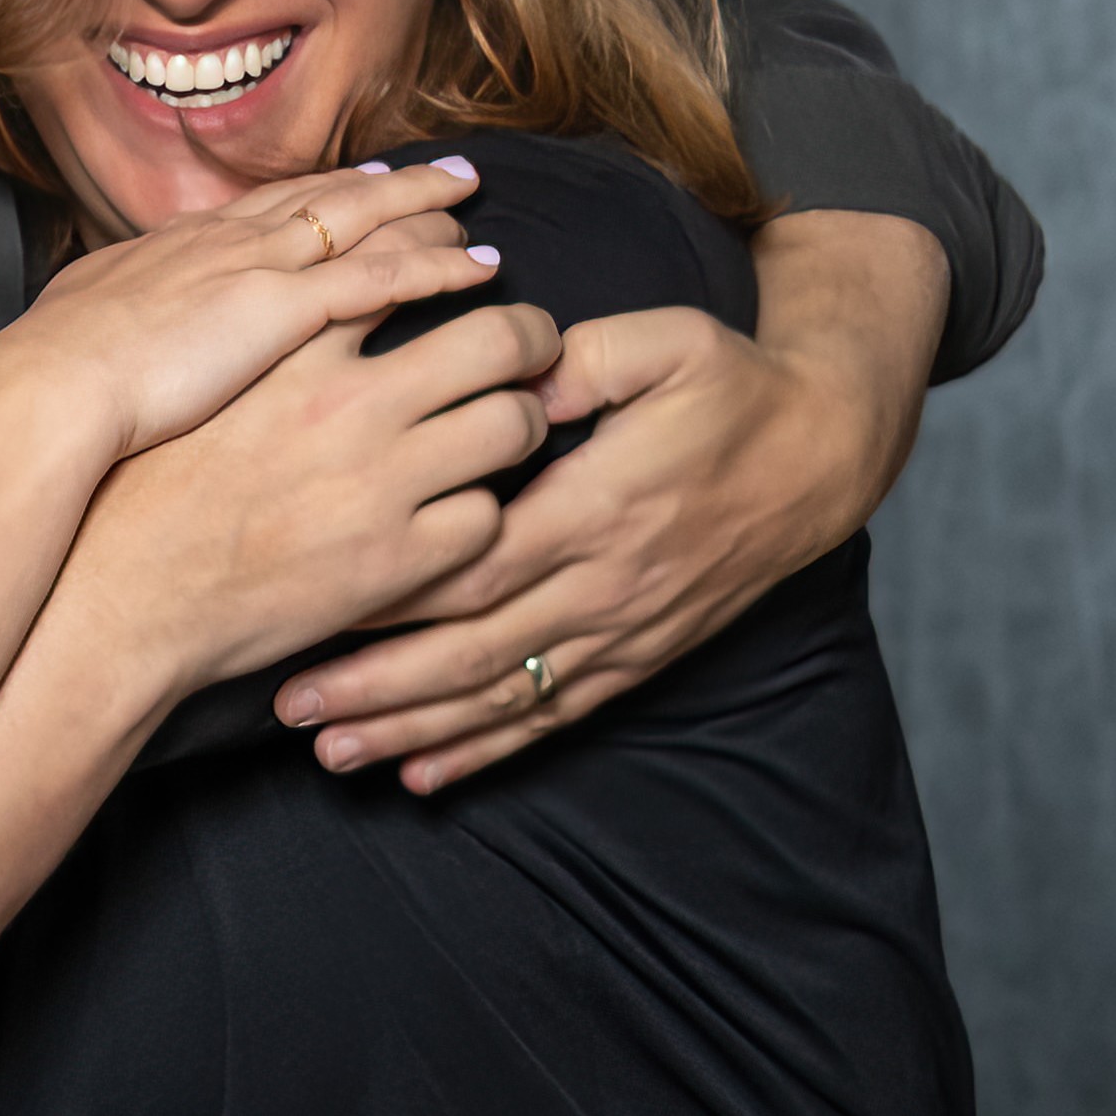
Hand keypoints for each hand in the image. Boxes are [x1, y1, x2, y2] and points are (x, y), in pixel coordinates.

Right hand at [0, 160, 490, 456]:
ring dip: (427, 214)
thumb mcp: (79, 326)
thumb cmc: (51, 376)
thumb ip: (113, 317)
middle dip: (389, 186)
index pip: (267, 208)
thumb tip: (100, 321)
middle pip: (328, 200)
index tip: (362, 182)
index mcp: (180, 246)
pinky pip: (383, 278)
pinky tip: (479, 268)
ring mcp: (260, 270)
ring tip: (475, 210)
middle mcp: (228, 242)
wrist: (48, 393)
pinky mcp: (288, 309)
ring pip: (367, 226)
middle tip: (440, 174)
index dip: (321, 193)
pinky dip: (435, 266)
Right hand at [68, 297, 564, 693]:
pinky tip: (454, 516)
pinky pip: (486, 520)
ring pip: (513, 427)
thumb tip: (325, 298)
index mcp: (296, 347)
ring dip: (520, 426)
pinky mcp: (394, 561)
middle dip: (532, 339)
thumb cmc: (142, 490)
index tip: (474, 273)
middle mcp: (348, 404)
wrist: (116, 596)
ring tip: (507, 432)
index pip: (412, 271)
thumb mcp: (203, 382)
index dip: (455, 265)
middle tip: (536, 350)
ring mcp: (379, 484)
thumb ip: (271, 333)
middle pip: (496, 337)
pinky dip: (480, 517)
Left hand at [272, 299, 899, 790]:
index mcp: (598, 511)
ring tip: (335, 753)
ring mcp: (624, 632)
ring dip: (417, 731)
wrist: (823, 457)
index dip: (392, 598)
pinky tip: (425, 773)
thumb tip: (512, 379)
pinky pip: (553, 715)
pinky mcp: (639, 657)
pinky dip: (487, 750)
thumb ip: (583, 360)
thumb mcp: (667, 343)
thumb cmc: (732, 389)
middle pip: (472, 653)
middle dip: (378, 687)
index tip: (313, 612)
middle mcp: (606, 587)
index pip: (475, 569)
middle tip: (292, 707)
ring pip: (505, 699)